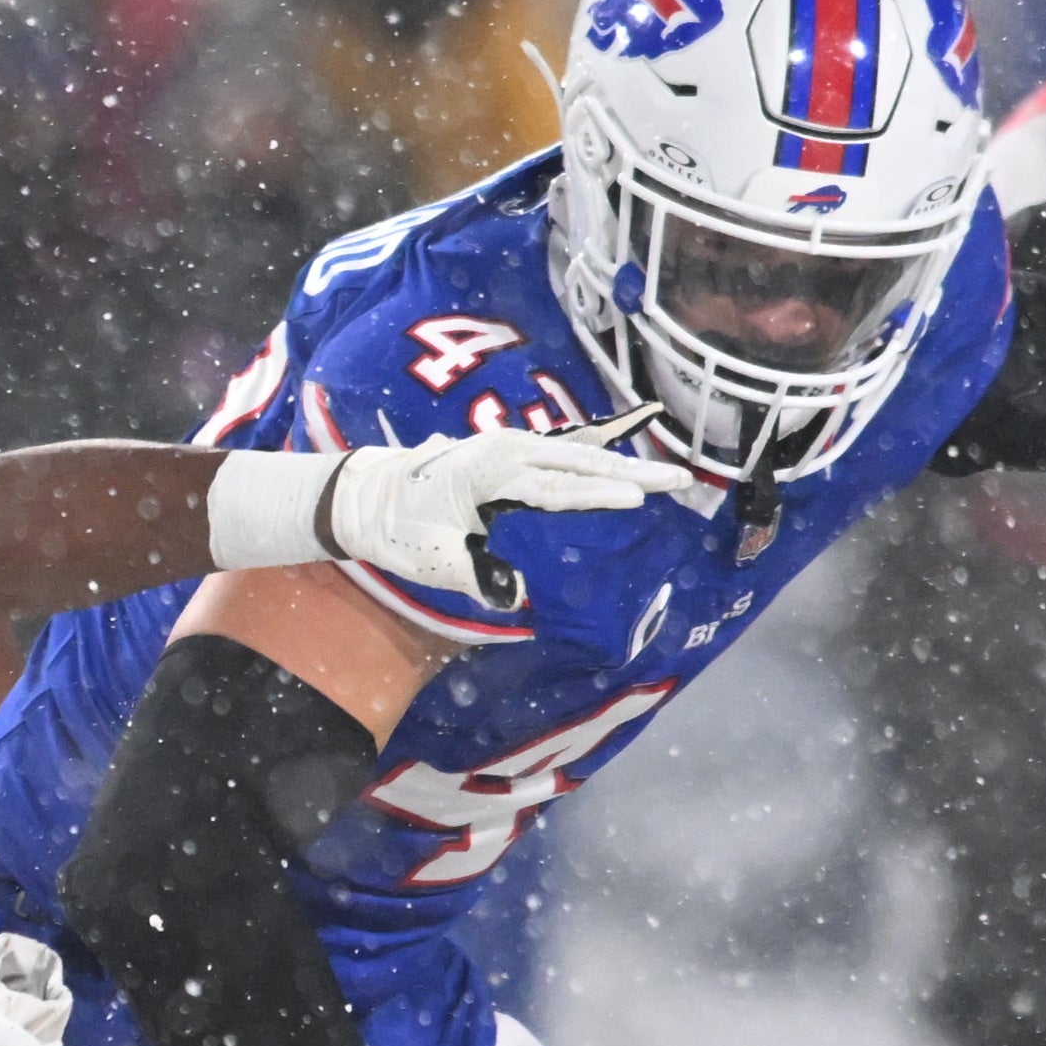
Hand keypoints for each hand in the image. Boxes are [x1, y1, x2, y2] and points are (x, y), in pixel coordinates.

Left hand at [320, 412, 688, 613]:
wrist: (366, 497)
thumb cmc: (399, 529)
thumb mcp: (434, 561)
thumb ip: (476, 577)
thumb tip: (518, 598)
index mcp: (491, 469)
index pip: (556, 486)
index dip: (598, 494)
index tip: (639, 500)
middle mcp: (505, 449)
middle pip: (579, 462)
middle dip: (631, 472)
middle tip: (679, 479)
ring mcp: (508, 447)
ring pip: (575, 454)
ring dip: (621, 464)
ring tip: (666, 473)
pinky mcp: (509, 455)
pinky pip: (561, 455)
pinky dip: (596, 458)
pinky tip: (624, 461)